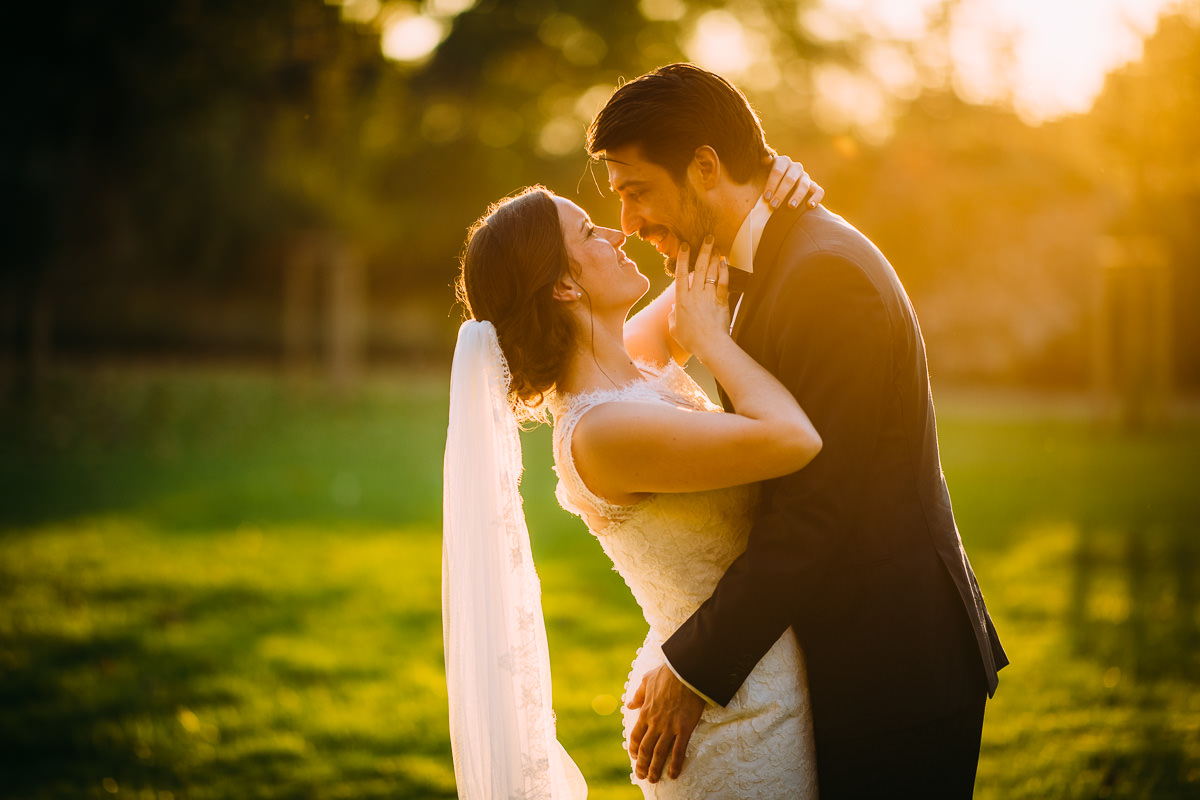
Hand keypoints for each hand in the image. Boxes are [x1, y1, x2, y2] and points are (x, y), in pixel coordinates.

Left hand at [628, 664, 706, 782]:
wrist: (686, 670)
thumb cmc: (667, 672)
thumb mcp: (647, 680)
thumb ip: (638, 695)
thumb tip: (628, 703)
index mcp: (645, 712)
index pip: (635, 736)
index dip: (633, 749)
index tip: (633, 757)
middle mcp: (655, 723)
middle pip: (645, 749)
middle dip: (642, 764)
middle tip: (641, 775)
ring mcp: (669, 727)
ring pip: (659, 753)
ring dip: (654, 768)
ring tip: (652, 779)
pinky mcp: (684, 728)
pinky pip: (678, 751)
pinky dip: (674, 765)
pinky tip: (673, 775)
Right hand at [667, 237, 728, 359]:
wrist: (710, 346)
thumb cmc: (691, 340)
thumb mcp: (674, 328)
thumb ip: (672, 316)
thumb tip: (674, 309)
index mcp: (681, 300)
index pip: (681, 274)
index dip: (683, 258)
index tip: (685, 245)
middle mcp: (695, 294)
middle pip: (700, 268)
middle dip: (704, 250)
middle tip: (708, 237)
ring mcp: (709, 297)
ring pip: (712, 272)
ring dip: (715, 257)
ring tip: (717, 245)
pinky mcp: (721, 301)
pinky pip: (723, 282)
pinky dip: (724, 271)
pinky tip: (725, 262)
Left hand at [761, 154, 824, 209]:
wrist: (777, 190)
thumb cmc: (766, 182)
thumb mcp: (760, 173)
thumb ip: (761, 166)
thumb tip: (765, 160)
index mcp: (782, 161)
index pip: (778, 171)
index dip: (772, 184)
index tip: (766, 197)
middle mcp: (795, 167)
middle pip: (790, 179)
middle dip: (781, 193)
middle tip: (773, 205)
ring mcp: (805, 177)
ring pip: (804, 185)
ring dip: (797, 196)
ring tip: (790, 207)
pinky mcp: (813, 187)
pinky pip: (819, 191)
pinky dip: (816, 198)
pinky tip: (810, 206)